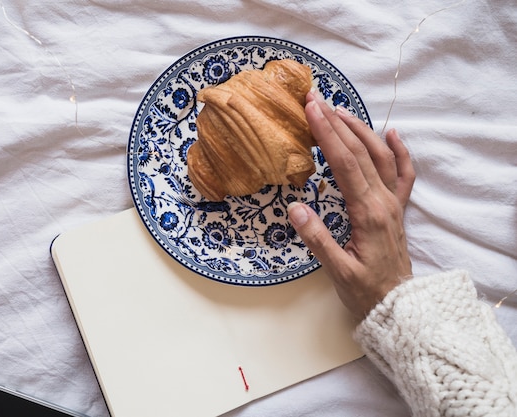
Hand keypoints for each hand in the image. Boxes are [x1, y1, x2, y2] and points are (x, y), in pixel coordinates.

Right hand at [288, 91, 415, 317]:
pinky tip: (393, 134)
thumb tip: (295, 208)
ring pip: (381, 157)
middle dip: (337, 123)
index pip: (345, 163)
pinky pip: (403, 174)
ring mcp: (393, 203)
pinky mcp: (397, 210)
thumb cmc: (364, 292)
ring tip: (340, 110)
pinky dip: (400, 152)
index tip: (311, 110)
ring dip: (361, 130)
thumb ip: (317, 239)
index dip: (327, 134)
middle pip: (361, 152)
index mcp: (368, 213)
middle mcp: (384, 201)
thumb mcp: (337, 271)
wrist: (397, 307)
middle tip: (316, 100)